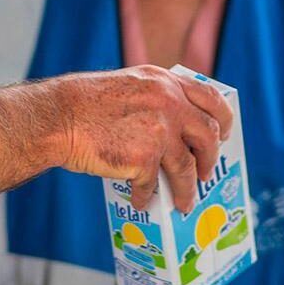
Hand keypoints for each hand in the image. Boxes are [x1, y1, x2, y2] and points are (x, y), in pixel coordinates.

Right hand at [52, 66, 234, 209]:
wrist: (59, 117)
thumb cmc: (85, 104)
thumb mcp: (129, 85)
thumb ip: (155, 99)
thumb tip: (175, 131)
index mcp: (165, 82)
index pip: (209, 97)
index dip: (222, 118)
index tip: (224, 133)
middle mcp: (169, 103)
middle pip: (206, 135)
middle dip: (210, 158)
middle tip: (206, 172)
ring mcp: (159, 131)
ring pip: (186, 168)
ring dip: (186, 189)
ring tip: (183, 203)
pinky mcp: (144, 158)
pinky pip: (152, 185)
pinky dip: (146, 196)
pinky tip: (139, 201)